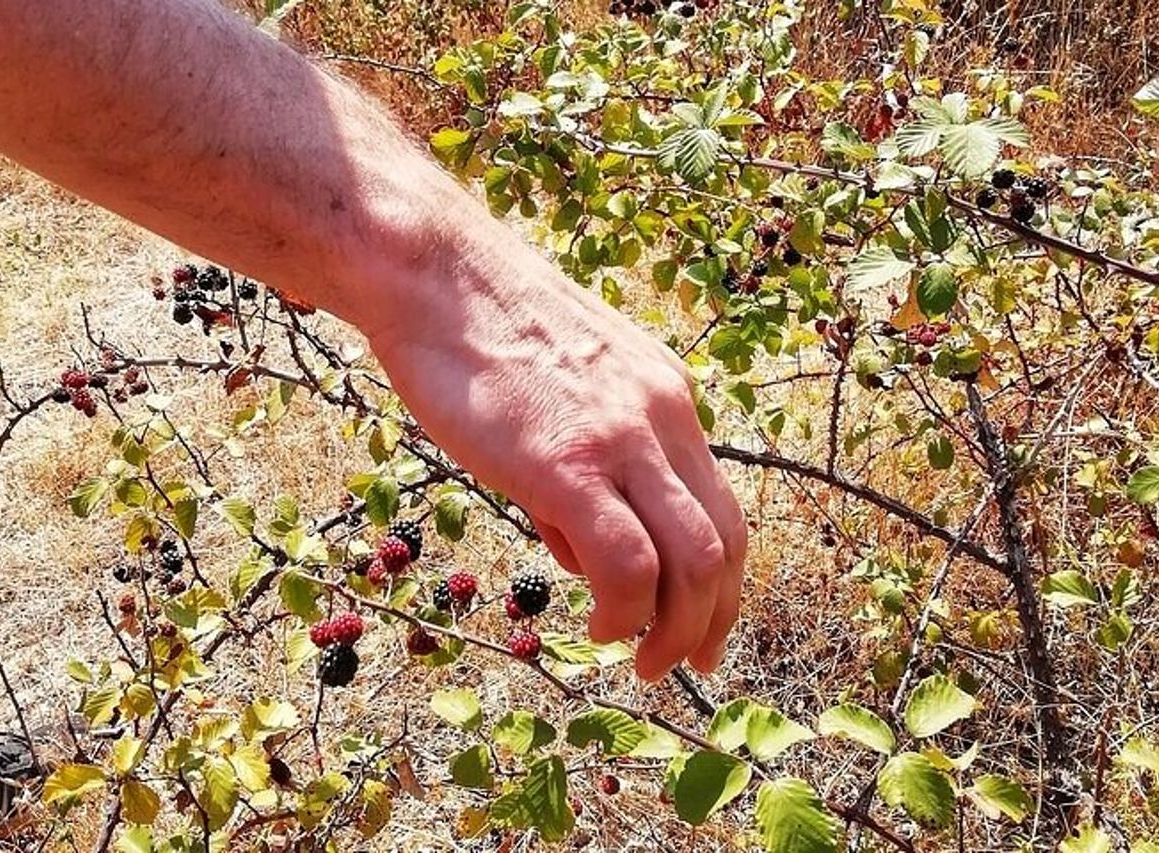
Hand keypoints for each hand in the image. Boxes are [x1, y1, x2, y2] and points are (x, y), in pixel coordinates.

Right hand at [367, 217, 746, 680]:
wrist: (433, 272)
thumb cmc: (478, 328)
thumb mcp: (564, 388)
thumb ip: (590, 458)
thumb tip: (582, 539)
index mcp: (666, 399)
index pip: (721, 507)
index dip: (721, 580)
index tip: (700, 625)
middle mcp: (664, 417)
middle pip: (725, 542)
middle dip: (713, 618)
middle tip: (684, 663)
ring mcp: (622, 439)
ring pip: (695, 561)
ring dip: (677, 629)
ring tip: (639, 659)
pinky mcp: (570, 463)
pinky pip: (628, 562)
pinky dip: (624, 610)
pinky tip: (595, 625)